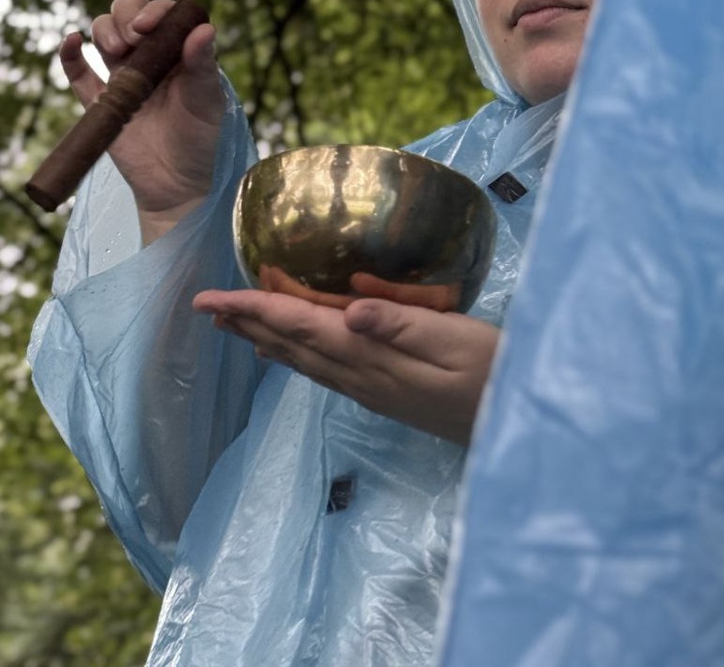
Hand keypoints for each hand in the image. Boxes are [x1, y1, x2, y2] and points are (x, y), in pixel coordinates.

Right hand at [60, 0, 225, 240]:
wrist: (175, 185)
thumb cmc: (200, 140)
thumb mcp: (208, 100)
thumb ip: (203, 65)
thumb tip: (204, 27)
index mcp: (179, 50)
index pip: (163, 13)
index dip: (152, 10)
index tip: (146, 28)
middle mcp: (150, 56)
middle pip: (128, 13)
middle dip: (124, 14)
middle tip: (132, 40)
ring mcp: (122, 75)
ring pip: (103, 33)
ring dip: (103, 29)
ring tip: (116, 50)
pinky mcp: (100, 100)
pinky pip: (78, 72)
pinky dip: (70, 53)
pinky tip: (73, 41)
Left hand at [192, 288, 499, 444]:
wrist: (516, 424)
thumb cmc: (496, 371)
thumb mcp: (457, 340)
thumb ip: (404, 325)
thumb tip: (349, 310)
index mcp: (371, 356)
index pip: (298, 325)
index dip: (251, 308)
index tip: (208, 299)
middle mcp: (361, 376)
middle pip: (291, 344)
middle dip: (247, 322)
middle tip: (207, 306)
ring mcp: (371, 390)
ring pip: (304, 360)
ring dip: (266, 337)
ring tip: (236, 323)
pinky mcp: (385, 394)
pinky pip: (323, 370)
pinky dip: (296, 353)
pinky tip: (290, 349)